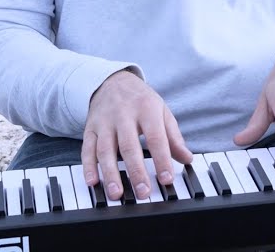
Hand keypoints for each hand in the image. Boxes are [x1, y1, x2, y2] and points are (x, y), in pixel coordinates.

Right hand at [82, 70, 192, 200]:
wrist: (113, 81)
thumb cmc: (141, 100)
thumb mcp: (162, 112)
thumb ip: (174, 137)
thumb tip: (187, 159)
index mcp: (146, 109)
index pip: (155, 137)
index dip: (162, 159)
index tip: (167, 179)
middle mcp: (123, 115)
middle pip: (129, 146)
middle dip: (135, 171)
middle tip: (143, 192)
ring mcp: (104, 122)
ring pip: (105, 150)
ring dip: (110, 173)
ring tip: (117, 193)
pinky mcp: (89, 128)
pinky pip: (87, 149)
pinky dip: (88, 166)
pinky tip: (92, 182)